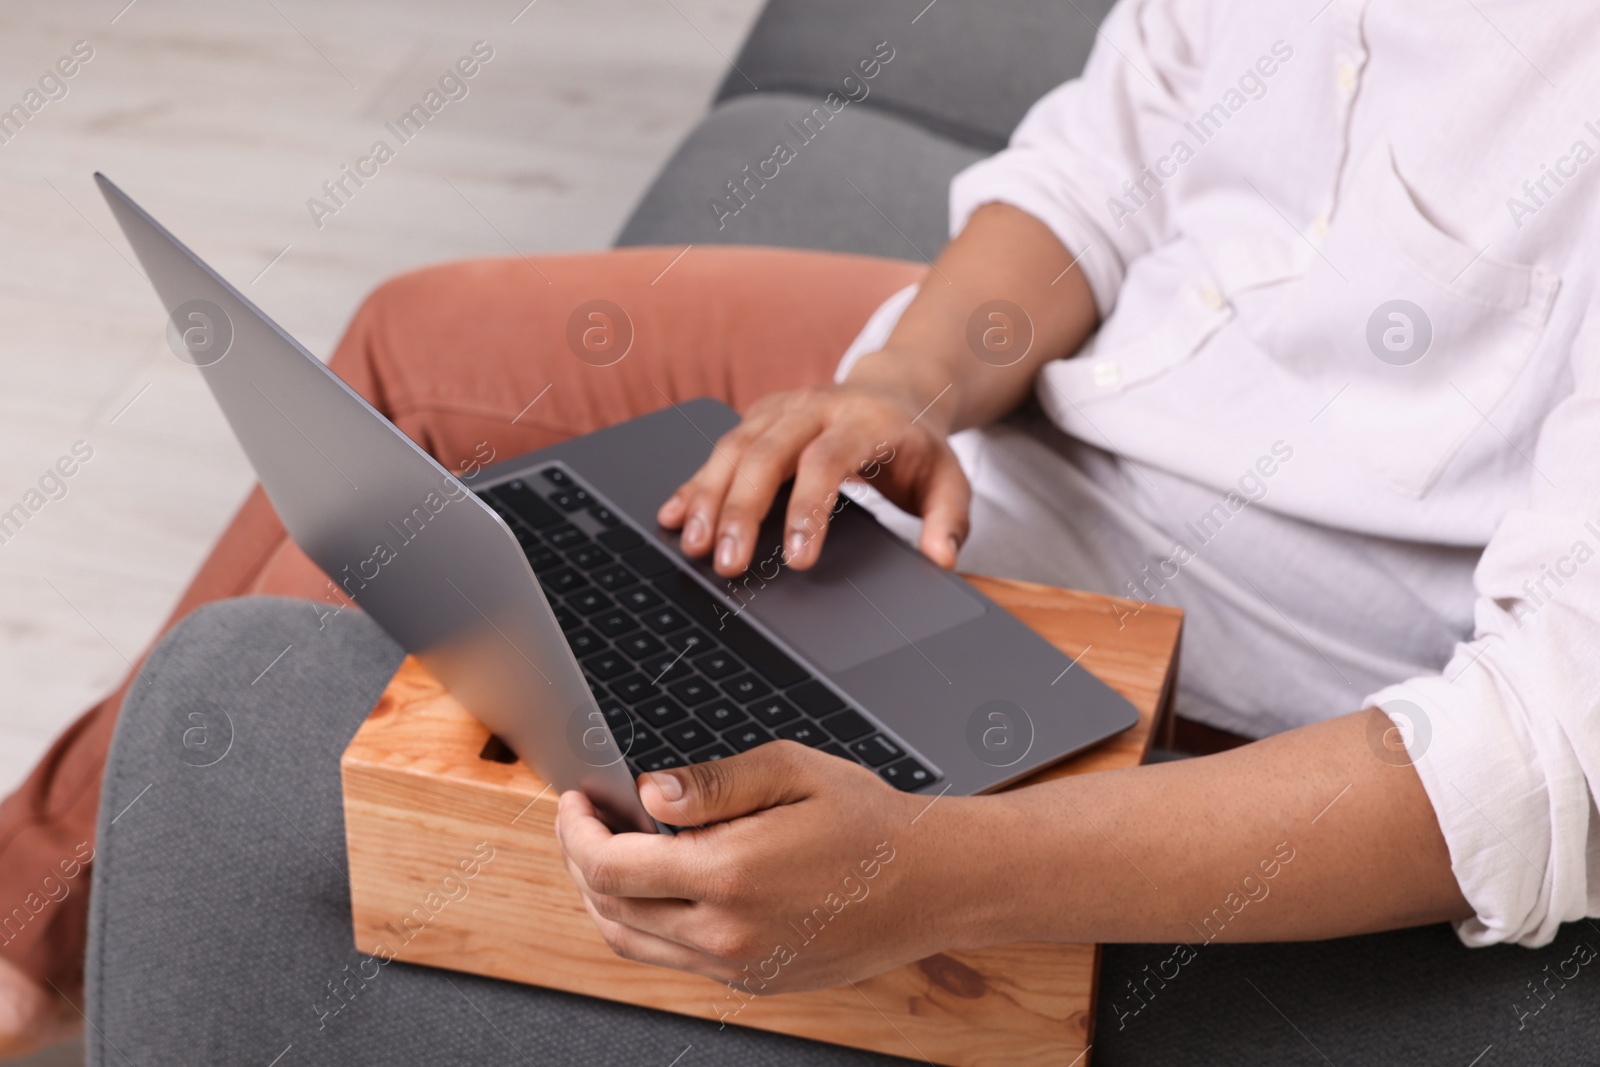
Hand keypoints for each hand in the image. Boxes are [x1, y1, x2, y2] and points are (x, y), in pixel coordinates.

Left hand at [555, 742, 998, 999]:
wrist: (930, 885)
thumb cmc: (867, 823)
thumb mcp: (791, 771)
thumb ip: (711, 784)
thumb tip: (648, 793)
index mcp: (729, 875)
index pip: (608, 868)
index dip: (576, 831)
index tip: (577, 802)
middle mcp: (726, 933)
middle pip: (608, 909)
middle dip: (580, 859)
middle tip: (587, 820)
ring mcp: (738, 966)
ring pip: (633, 943)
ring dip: (606, 898)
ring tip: (615, 851)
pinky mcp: (752, 983)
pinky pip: (674, 957)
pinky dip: (650, 920)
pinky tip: (666, 881)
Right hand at [655, 378, 969, 577]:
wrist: (897, 392)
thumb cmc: (916, 446)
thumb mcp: (949, 479)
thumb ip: (949, 520)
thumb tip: (940, 559)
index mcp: (864, 422)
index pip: (827, 462)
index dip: (807, 509)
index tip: (796, 561)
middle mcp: (816, 407)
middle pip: (767, 454)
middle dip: (742, 510)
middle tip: (729, 563)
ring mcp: (781, 407)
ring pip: (734, 447)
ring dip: (708, 497)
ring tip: (692, 545)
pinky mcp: (758, 416)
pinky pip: (719, 448)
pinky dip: (695, 483)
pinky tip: (673, 515)